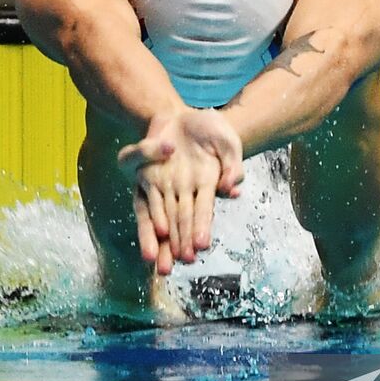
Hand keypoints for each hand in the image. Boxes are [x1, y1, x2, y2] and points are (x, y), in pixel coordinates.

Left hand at [118, 109, 243, 273]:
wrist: (182, 116)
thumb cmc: (211, 129)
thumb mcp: (227, 140)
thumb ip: (232, 163)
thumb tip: (230, 188)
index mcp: (207, 183)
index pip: (203, 209)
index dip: (201, 226)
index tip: (201, 245)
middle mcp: (186, 190)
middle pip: (182, 220)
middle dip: (180, 243)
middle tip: (179, 264)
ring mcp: (166, 185)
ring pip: (163, 218)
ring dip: (161, 241)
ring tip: (159, 264)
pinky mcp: (147, 177)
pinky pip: (147, 201)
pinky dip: (151, 218)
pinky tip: (156, 233)